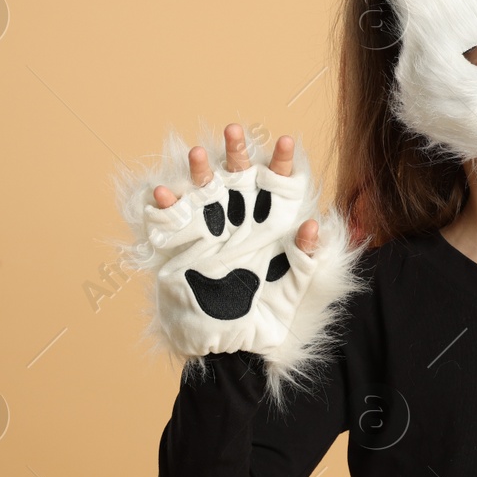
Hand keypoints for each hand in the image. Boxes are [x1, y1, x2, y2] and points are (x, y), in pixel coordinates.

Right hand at [135, 121, 328, 358]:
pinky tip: (163, 193)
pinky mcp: (182, 247)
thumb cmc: (266, 315)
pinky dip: (164, 206)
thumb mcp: (294, 289)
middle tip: (235, 130)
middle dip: (236, 153)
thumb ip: (306, 259)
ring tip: (197, 153)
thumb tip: (313, 225)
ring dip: (199, 170)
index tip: (286, 142)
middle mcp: (240, 221)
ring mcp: (210, 231)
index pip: (279, 186)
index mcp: (271, 226)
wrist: (229, 347)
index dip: (281, 163)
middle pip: (238, 177)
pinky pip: (169, 221)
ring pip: (204, 190)